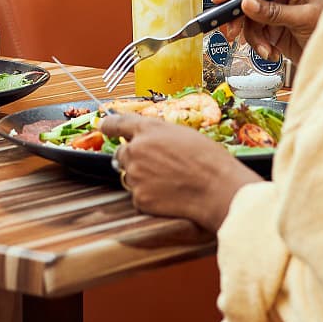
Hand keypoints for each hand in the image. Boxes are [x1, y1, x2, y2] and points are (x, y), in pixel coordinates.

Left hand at [102, 113, 261, 229]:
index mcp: (148, 130)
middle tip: (156, 167)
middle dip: (133, 159)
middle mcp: (136, 150)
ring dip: (143, 179)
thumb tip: (150, 139)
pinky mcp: (139, 198)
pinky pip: (139, 197)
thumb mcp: (184, 134)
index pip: (118, 123)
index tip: (103, 125)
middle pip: (121, 154)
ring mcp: (135, 175)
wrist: (218, 189)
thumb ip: (160, 134)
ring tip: (170, 182)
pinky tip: (170, 196)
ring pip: (130, 177)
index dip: (109, 125)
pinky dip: (150, 198)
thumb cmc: (209, 161)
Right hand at [213, 0, 322, 63]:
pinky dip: (260, 47)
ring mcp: (275, 15)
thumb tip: (247, 3)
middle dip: (241, 20)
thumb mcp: (303, 19)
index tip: (221, 0)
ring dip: (254, 39)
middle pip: (248, 3)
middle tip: (232, 33)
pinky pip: (255, 36)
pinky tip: (272, 53)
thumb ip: (274, 12)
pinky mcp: (272, 32)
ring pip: (249, 23)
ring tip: (267, 51)